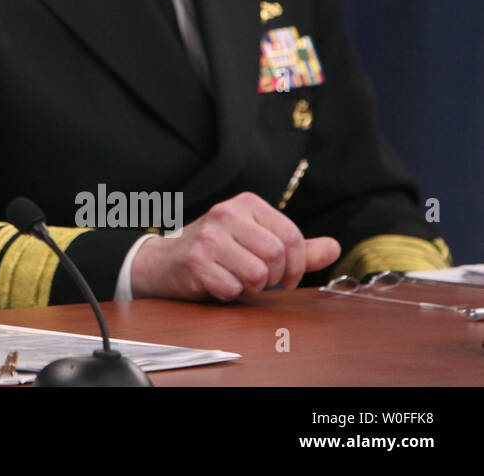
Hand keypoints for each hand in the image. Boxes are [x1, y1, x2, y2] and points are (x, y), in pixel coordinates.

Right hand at [130, 191, 339, 301]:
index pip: (290, 236)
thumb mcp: (256, 242)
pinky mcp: (195, 261)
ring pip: (257, 274)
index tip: (287, 279)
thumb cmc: (216, 251)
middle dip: (273, 278)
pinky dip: (230, 294)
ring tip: (237, 280)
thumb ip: (297, 248)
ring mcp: (208, 237)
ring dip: (251, 287)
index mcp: (246, 204)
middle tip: (259, 281)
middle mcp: (226, 214)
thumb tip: (334, 247)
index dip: (297, 265)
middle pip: (275, 256)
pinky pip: (232, 288)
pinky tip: (217, 283)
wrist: (164, 261)